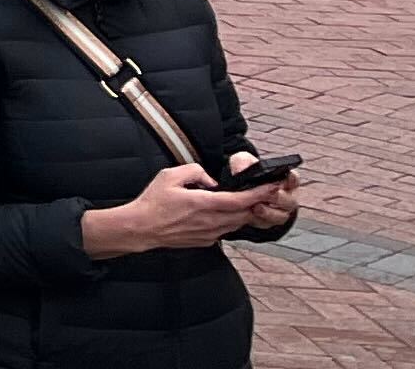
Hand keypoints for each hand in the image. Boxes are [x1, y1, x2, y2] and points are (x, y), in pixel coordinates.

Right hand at [87, 165, 275, 255]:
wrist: (142, 228)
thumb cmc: (153, 201)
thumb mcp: (169, 176)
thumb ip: (194, 172)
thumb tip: (210, 180)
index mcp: (203, 203)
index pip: (240, 200)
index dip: (259, 193)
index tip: (272, 186)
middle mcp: (211, 221)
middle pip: (244, 214)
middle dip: (257, 203)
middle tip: (265, 192)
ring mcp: (210, 234)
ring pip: (237, 223)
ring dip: (244, 213)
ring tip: (246, 201)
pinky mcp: (206, 241)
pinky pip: (225, 230)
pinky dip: (229, 221)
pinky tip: (222, 213)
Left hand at [226, 153, 301, 234]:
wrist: (236, 190)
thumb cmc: (245, 172)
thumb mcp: (242, 162)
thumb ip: (243, 162)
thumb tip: (242, 170)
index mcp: (284, 180)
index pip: (294, 179)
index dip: (292, 178)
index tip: (287, 176)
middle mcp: (286, 197)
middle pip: (289, 200)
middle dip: (278, 198)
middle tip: (267, 194)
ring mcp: (279, 211)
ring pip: (281, 215)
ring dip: (269, 212)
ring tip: (256, 207)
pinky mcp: (268, 221)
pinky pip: (268, 224)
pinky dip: (260, 220)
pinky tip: (251, 215)